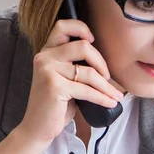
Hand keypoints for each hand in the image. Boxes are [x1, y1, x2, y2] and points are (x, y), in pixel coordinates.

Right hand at [17, 19, 123, 146]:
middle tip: (108, 77)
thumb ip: (74, 64)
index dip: (81, 28)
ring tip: (115, 95)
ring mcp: (48, 71)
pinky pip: (86, 89)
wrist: (37, 127)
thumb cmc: (54, 104)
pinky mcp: (54, 86)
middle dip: (101, 62)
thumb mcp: (63, 78)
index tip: (93, 40)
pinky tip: (110, 102)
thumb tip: (103, 62)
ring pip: (88, 72)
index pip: (62, 26)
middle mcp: (45, 57)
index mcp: (46, 52)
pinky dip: (102, 97)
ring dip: (106, 86)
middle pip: (83, 47)